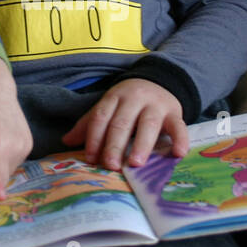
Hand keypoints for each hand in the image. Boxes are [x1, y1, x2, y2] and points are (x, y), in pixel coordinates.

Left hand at [61, 79, 187, 170]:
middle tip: (111, 165)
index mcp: (114, 97)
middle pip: (122, 123)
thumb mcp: (108, 106)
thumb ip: (89, 124)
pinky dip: (180, 139)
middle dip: (115, 145)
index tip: (91, 158)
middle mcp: (134, 99)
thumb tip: (66, 142)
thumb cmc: (128, 101)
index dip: (95, 138)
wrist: (160, 80)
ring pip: (148, 124)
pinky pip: (179, 126)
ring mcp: (156, 105)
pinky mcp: (175, 112)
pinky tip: (178, 154)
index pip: (101, 117)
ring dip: (142, 144)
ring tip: (136, 164)